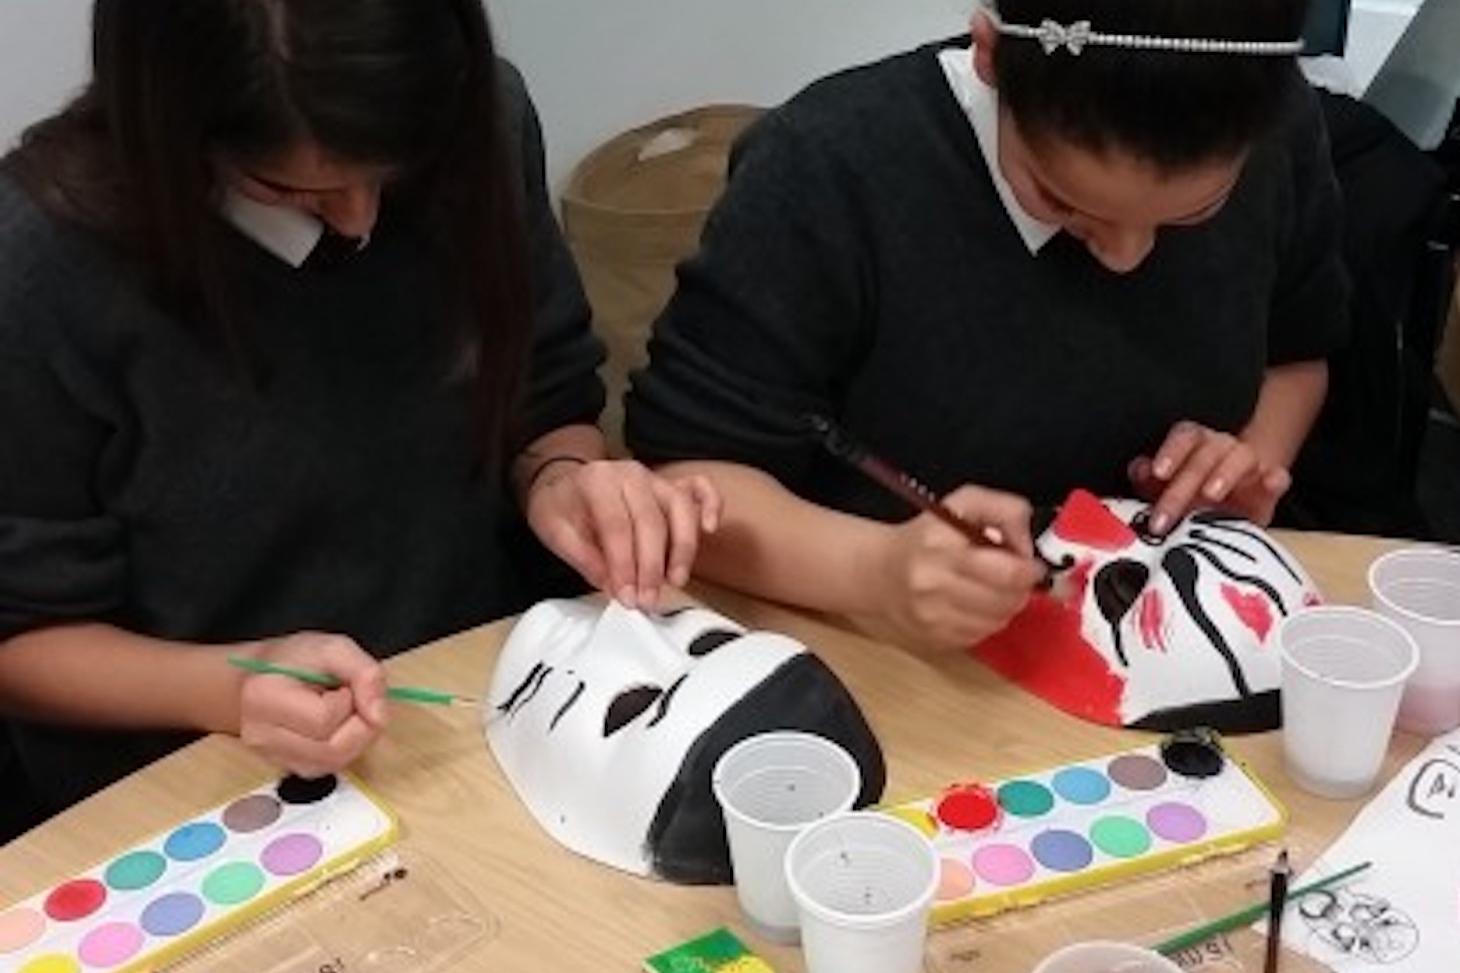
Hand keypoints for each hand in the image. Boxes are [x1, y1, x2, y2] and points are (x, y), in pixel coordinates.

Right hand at [237, 633, 387, 778]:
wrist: (262, 675)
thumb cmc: (294, 659)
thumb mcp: (334, 648)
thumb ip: (364, 673)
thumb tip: (378, 715)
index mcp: (265, 698)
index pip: (324, 719)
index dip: (349, 701)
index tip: (344, 686)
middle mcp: (262, 735)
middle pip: (332, 750)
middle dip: (359, 725)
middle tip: (354, 700)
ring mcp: (274, 757)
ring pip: (334, 763)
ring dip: (355, 737)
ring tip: (344, 710)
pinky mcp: (288, 767)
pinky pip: (329, 768)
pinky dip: (345, 748)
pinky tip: (337, 725)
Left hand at [525, 459, 721, 609]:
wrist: (563, 484)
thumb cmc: (560, 507)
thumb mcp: (552, 531)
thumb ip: (582, 556)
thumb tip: (611, 584)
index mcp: (597, 480)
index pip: (617, 526)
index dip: (623, 565)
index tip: (626, 597)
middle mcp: (630, 474)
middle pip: (651, 521)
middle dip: (651, 567)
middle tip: (648, 600)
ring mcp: (654, 478)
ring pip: (680, 509)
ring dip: (683, 548)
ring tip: (676, 581)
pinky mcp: (670, 487)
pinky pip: (699, 489)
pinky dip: (711, 505)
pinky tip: (710, 529)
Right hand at [869, 485, 1044, 652]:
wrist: (877, 574)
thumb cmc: (926, 536)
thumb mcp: (963, 504)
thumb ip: (1005, 511)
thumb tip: (1028, 547)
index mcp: (941, 547)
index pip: (1007, 572)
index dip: (1029, 569)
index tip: (1030, 563)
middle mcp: (933, 586)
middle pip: (1007, 600)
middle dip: (1020, 588)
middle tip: (1014, 576)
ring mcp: (933, 618)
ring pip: (998, 621)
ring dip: (1005, 606)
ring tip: (991, 588)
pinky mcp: (934, 640)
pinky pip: (981, 636)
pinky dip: (986, 621)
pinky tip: (973, 604)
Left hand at [1129, 421, 1291, 532]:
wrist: (1233, 512)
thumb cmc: (1192, 498)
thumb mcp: (1166, 492)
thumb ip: (1149, 481)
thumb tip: (1139, 470)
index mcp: (1193, 445)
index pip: (1183, 438)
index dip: (1170, 452)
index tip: (1158, 473)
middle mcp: (1220, 448)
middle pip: (1204, 455)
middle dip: (1183, 485)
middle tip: (1165, 515)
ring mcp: (1248, 465)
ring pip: (1241, 456)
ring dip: (1225, 473)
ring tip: (1211, 494)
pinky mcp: (1270, 487)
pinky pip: (1278, 477)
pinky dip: (1274, 479)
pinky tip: (1270, 483)